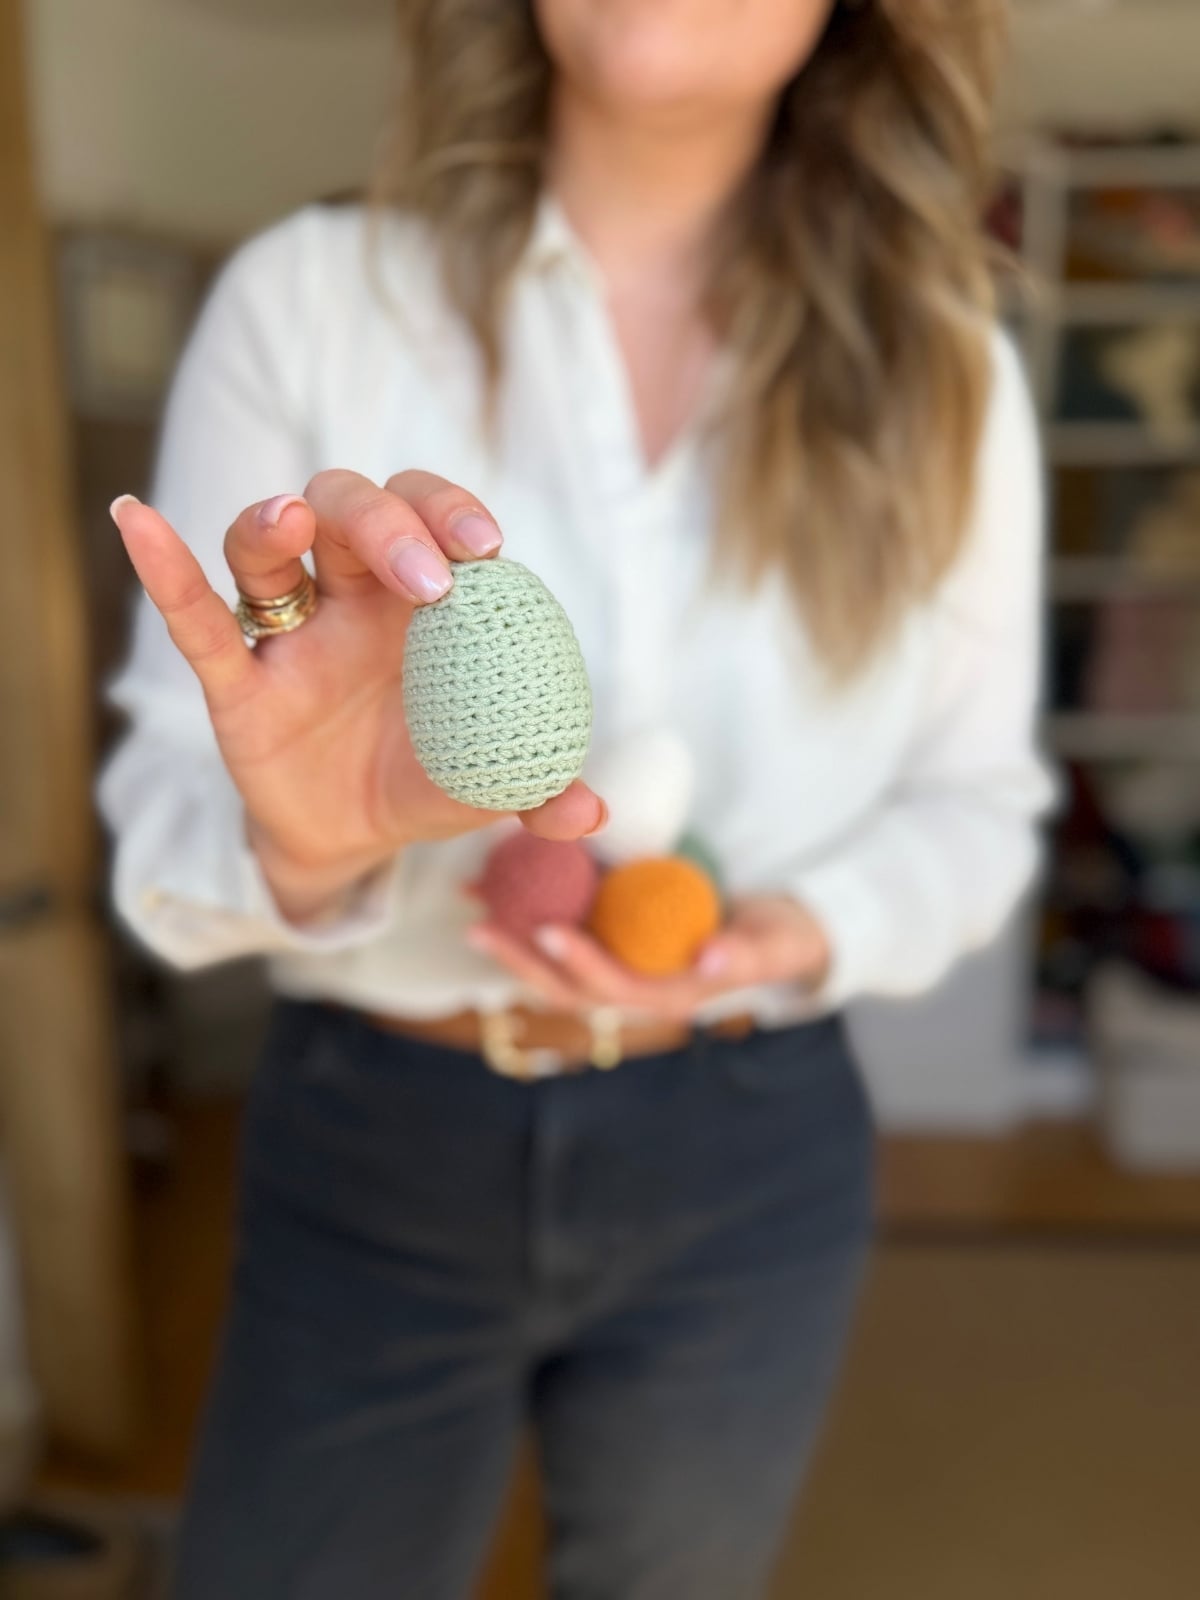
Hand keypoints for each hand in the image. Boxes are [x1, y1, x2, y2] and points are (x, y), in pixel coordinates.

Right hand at [112, 471, 604, 920]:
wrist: (354, 838)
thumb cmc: (426, 778)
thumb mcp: (485, 785)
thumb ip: (537, 789)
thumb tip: (589, 812)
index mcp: (420, 603)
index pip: (431, 520)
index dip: (451, 513)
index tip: (486, 546)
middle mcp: (350, 597)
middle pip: (351, 510)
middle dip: (386, 524)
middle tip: (427, 578)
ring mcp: (287, 633)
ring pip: (267, 545)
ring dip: (276, 520)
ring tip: (292, 517)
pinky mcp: (237, 683)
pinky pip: (196, 620)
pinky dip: (165, 571)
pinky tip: (136, 521)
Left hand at [468, 894, 830, 1021]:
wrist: (778, 932)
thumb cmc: (777, 937)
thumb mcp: (771, 943)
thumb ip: (743, 953)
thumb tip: (711, 961)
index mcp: (668, 996)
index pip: (614, 987)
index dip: (579, 965)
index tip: (547, 931)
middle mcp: (636, 988)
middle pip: (567, 986)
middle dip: (522, 962)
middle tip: (480, 929)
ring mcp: (620, 969)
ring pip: (555, 967)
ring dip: (513, 944)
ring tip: (472, 912)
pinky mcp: (613, 945)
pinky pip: (565, 933)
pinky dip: (529, 916)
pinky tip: (495, 889)